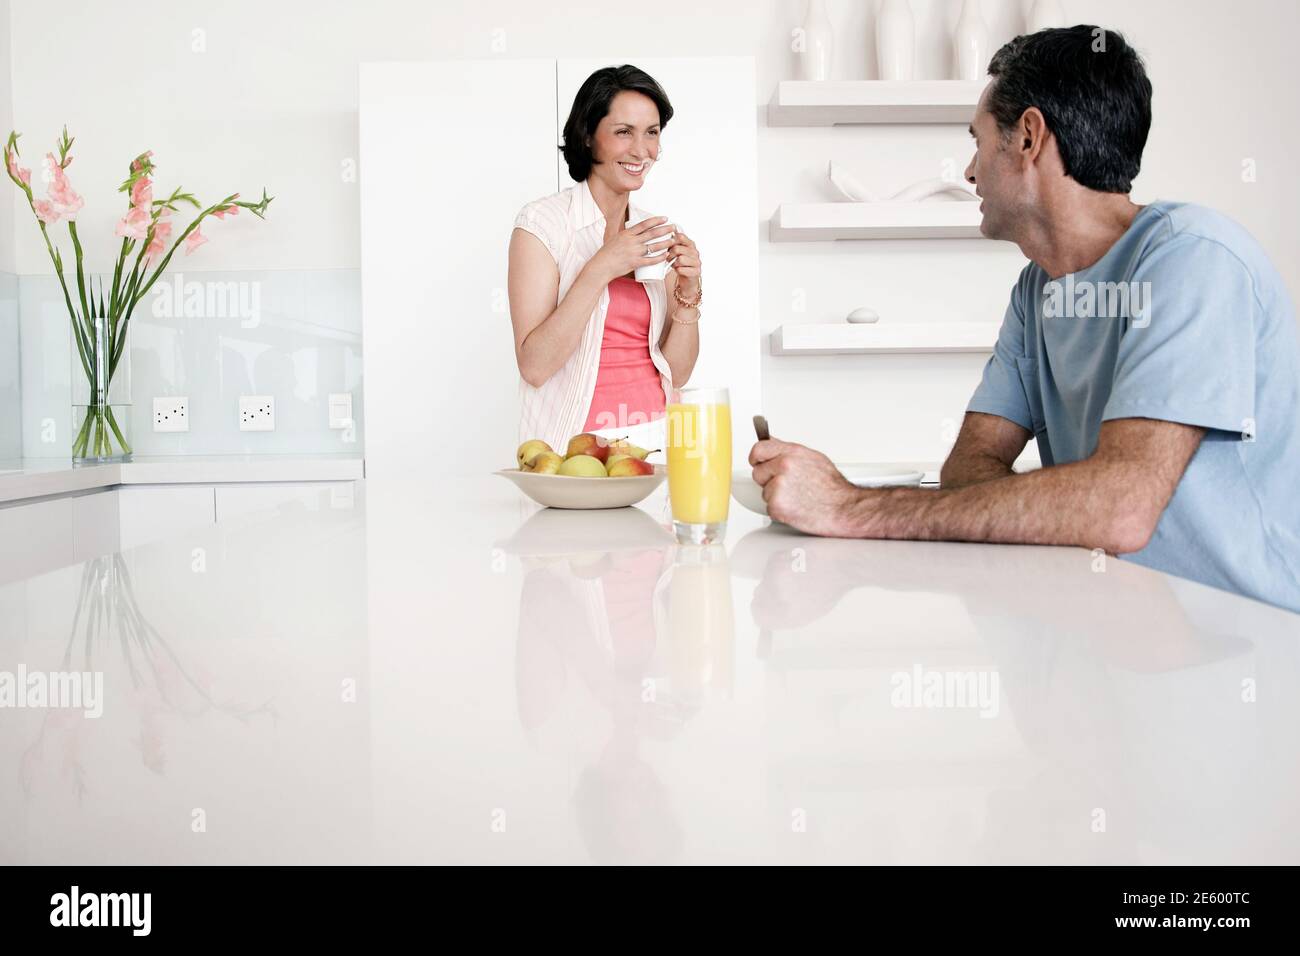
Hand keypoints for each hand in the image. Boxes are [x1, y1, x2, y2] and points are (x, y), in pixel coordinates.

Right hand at [591, 216, 674, 281]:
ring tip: (673, 241)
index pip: (644, 224)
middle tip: (674, 228)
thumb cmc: (606, 253)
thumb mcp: (615, 239)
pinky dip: (659, 258)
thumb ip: (626, 235)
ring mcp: (634, 252)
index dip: (656, 220)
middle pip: (652, 233)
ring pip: (653, 246)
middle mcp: (631, 241)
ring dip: (665, 243)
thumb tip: (634, 232)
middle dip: (665, 230)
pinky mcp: (635, 263)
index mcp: (627, 234)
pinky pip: (650, 260)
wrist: (601, 266)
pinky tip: (666, 256)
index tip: (665, 218)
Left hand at [667, 229, 700, 297]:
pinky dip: (677, 270)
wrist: (687, 281)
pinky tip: (678, 271)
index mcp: (690, 244)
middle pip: (677, 248)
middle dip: (669, 254)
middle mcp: (695, 252)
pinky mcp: (696, 272)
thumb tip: (662, 233)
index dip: (671, 240)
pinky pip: (682, 269)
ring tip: (673, 265)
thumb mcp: (676, 252)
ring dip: (673, 263)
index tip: (667, 246)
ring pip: (680, 259)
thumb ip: (673, 243)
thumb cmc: (680, 265)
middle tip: (667, 258)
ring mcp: (697, 262)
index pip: (680, 236)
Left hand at [749, 438, 866, 536]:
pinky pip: (769, 507)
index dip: (757, 458)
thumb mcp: (813, 458)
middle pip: (758, 473)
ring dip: (776, 497)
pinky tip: (796, 507)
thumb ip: (788, 451)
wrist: (843, 508)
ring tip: (797, 497)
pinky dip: (780, 510)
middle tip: (788, 486)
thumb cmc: (832, 487)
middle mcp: (784, 466)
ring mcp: (779, 486)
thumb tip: (771, 442)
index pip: (759, 449)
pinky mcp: (777, 505)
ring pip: (764, 492)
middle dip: (769, 480)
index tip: (758, 463)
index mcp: (792, 453)